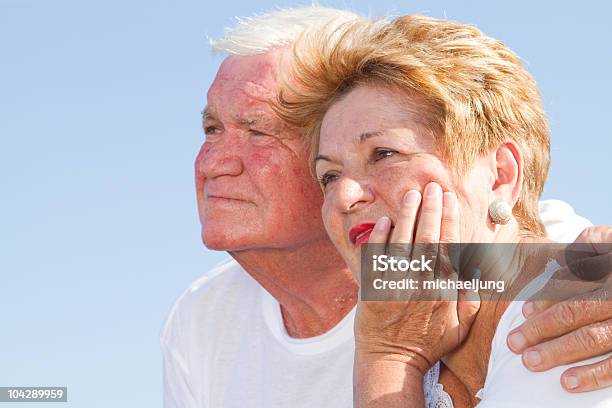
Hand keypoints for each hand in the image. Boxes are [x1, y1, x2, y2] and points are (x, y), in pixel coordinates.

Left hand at [355, 182, 479, 373]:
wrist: (390, 360)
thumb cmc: (426, 344)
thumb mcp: (458, 329)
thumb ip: (469, 302)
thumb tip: (474, 275)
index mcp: (442, 289)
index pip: (448, 246)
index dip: (449, 220)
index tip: (450, 200)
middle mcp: (419, 282)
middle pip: (427, 237)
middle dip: (430, 209)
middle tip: (432, 186)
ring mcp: (395, 282)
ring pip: (403, 241)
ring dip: (407, 215)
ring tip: (411, 194)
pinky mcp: (373, 285)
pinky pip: (377, 256)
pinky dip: (380, 237)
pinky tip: (385, 220)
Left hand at [506, 226, 611, 391]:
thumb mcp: (610, 243)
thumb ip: (589, 244)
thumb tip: (562, 256)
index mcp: (610, 269)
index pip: (574, 284)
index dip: (547, 298)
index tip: (524, 312)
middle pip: (576, 312)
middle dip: (541, 328)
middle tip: (514, 343)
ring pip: (592, 338)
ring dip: (558, 351)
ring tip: (530, 361)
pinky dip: (592, 375)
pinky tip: (566, 383)